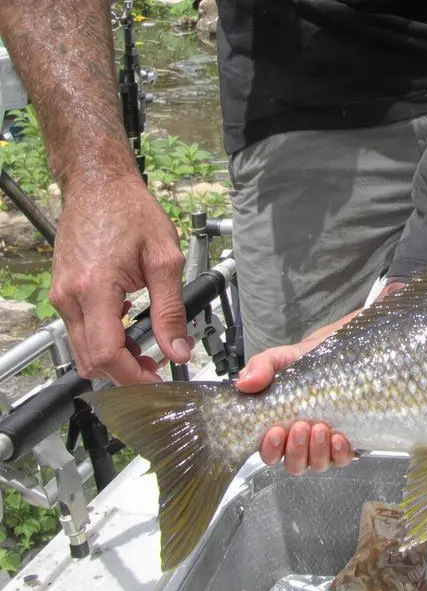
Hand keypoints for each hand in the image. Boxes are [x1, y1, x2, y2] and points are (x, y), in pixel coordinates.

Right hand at [49, 175, 191, 384]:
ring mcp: (61, 295)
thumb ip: (171, 310)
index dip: (133, 376)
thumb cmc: (130, 211)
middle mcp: (69, 296)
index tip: (158, 382)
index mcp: (94, 288)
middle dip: (125, 374)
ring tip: (148, 354)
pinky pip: (80, 332)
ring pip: (83, 350)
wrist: (98, 185)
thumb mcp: (165, 260)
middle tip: (158, 371)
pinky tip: (131, 334)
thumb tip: (178, 350)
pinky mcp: (62, 292)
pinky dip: (104, 343)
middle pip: (91, 359)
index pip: (107, 353)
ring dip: (115, 360)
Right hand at [235, 301, 381, 474]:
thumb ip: (259, 367)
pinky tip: (339, 437)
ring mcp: (323, 446)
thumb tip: (244, 383)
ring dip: (317, 451)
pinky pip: (342, 459)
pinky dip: (340, 453)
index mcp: (278, 428)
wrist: (337, 355)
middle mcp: (300, 442)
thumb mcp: (278, 359)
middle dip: (296, 450)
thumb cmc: (303, 363)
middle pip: (293, 464)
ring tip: (320, 428)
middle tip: (301, 426)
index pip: (268, 452)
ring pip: (317, 464)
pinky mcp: (345, 443)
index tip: (275, 431)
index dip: (270, 449)